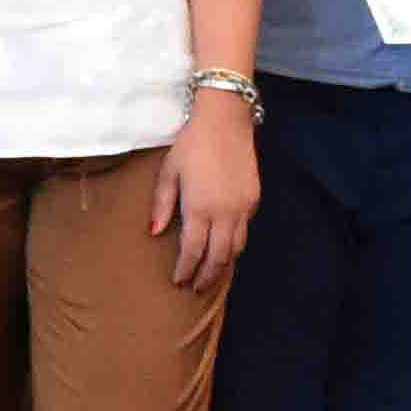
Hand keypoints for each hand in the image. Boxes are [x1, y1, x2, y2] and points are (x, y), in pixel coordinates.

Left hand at [156, 95, 258, 287]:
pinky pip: (244, 230)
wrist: (226, 122)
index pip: (194, 251)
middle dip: (207, 276)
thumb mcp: (169, 172)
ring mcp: (243, 207)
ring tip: (211, 274)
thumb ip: (163, 205)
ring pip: (236, 247)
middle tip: (195, 288)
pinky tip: (224, 247)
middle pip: (219, 257)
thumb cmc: (191, 145)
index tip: (178, 281)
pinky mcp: (254, 199)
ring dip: (223, 264)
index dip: (186, 269)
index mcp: (200, 208)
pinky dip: (234, 244)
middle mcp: (225, 213)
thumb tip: (156, 233)